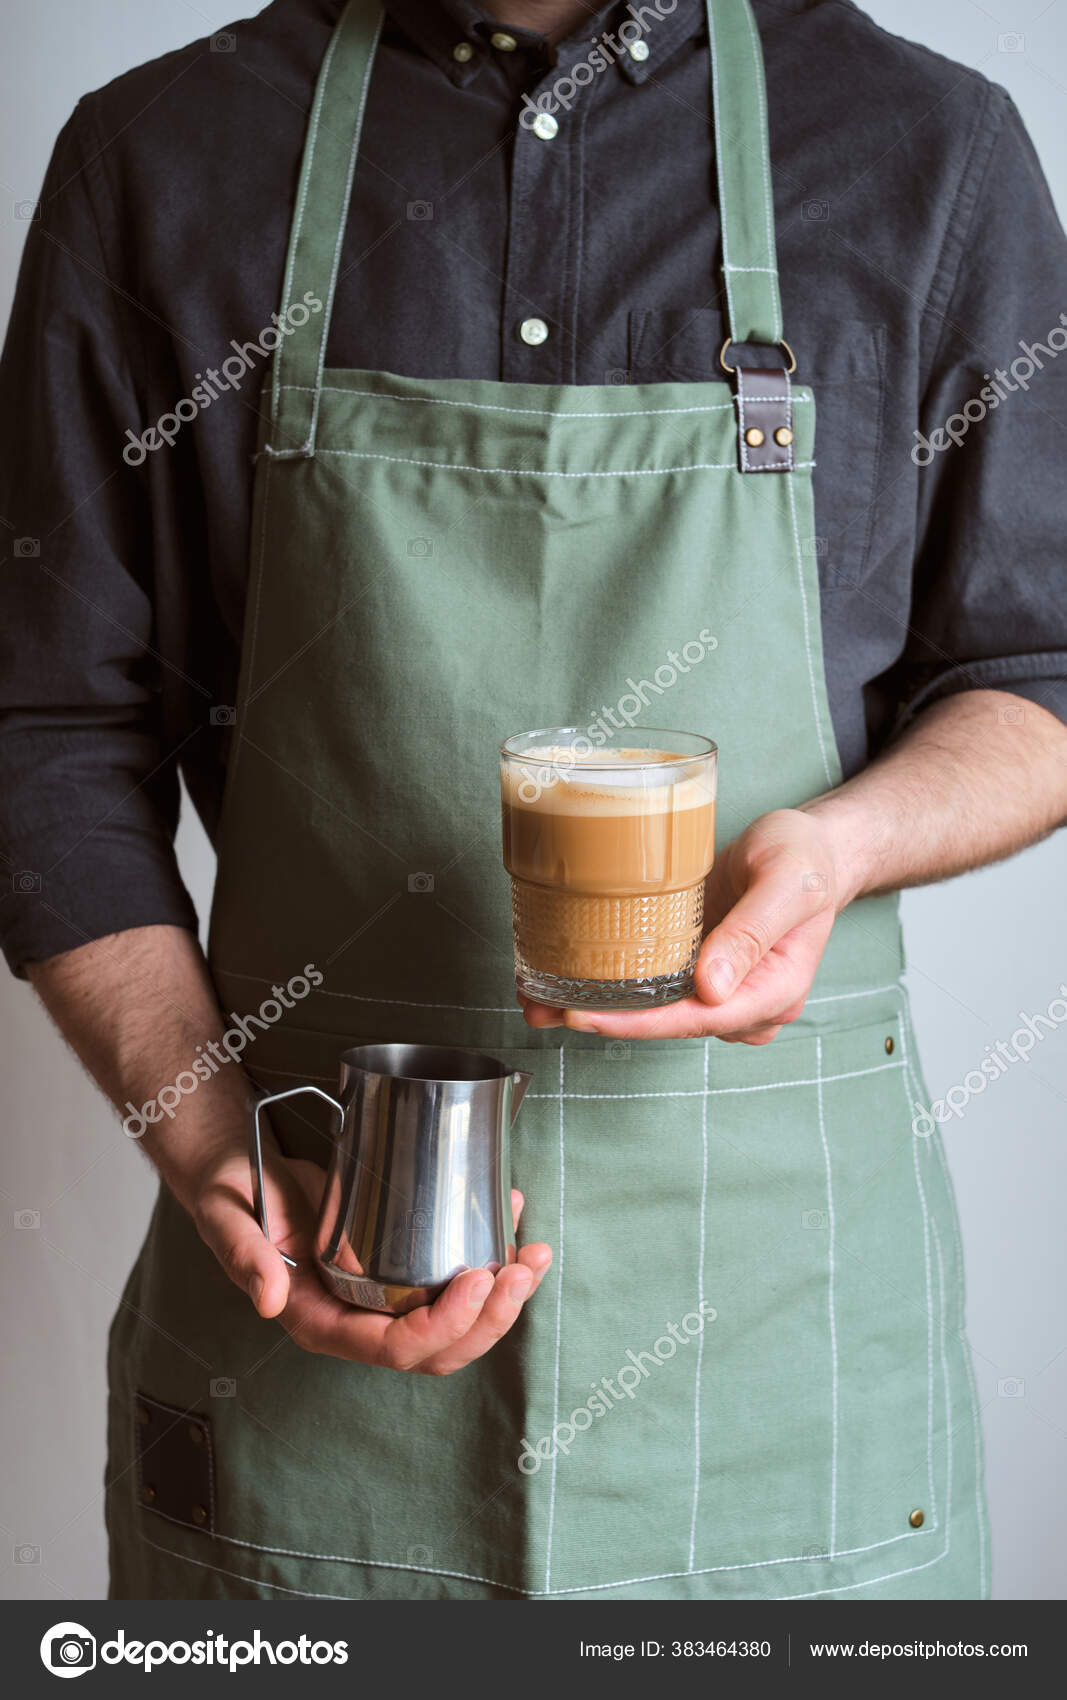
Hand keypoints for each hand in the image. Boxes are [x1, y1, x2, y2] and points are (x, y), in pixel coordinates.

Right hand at [193, 1143, 551, 1373]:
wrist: (240, 1172)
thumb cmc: (232, 1196)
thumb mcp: (228, 1219)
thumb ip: (244, 1257)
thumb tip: (271, 1301)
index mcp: (319, 1321)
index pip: (392, 1348)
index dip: (442, 1325)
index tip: (477, 1279)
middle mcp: (357, 1320)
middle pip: (437, 1349)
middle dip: (490, 1319)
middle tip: (521, 1270)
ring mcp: (381, 1298)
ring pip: (457, 1324)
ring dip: (505, 1298)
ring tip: (536, 1256)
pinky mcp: (399, 1269)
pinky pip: (454, 1284)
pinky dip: (494, 1263)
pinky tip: (516, 1227)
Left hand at [522, 808, 840, 1045]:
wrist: (808, 848)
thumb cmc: (803, 857)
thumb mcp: (788, 880)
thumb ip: (753, 930)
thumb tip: (712, 988)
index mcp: (775, 990)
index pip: (699, 1019)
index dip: (640, 1023)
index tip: (589, 1016)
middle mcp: (745, 1002)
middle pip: (669, 1024)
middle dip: (606, 1020)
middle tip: (542, 1007)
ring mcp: (721, 991)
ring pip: (656, 1012)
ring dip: (599, 1008)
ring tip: (537, 997)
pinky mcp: (699, 973)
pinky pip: (655, 989)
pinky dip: (612, 987)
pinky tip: (566, 979)